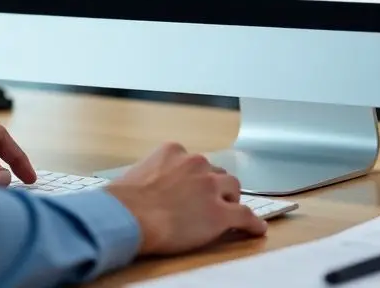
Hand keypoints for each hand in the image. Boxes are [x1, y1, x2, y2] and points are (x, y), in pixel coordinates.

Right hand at [106, 143, 266, 254]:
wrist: (128, 218)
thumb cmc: (122, 202)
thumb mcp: (135, 175)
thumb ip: (150, 176)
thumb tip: (145, 189)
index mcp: (173, 151)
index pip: (194, 162)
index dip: (195, 177)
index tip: (193, 187)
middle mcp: (195, 163)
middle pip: (216, 173)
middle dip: (214, 187)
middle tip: (208, 202)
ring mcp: (210, 187)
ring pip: (233, 190)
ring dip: (230, 201)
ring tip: (227, 213)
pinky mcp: (220, 213)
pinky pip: (244, 216)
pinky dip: (252, 223)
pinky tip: (256, 229)